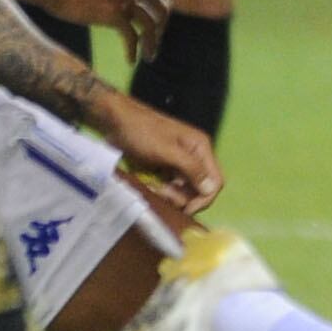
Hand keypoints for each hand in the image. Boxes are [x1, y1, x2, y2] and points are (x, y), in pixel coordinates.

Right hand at [21, 0, 169, 64]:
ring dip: (152, 43)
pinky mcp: (115, 12)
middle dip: (160, 29)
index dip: (159, 13)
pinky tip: (131, 61)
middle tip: (154, 44)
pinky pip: (132, 36)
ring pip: (151, 25)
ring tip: (149, 58)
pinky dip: (134, 50)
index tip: (155, 27)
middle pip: (161, 9)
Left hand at [91, 93, 222, 212]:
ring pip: (184, 190)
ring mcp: (180, 163)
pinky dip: (162, 190)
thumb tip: (211, 189)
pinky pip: (171, 187)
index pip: (215, 181)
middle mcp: (194, 157)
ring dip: (170, 195)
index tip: (185, 209)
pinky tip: (149, 186)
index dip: (204, 198)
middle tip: (160, 192)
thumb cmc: (142, 132)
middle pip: (199, 189)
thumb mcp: (167, 150)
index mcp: (200, 148)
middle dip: (182, 196)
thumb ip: (191, 168)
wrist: (116, 121)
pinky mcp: (166, 167)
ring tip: (152, 187)